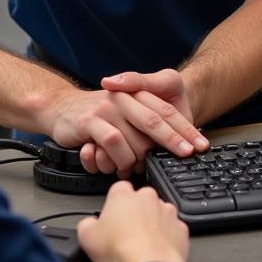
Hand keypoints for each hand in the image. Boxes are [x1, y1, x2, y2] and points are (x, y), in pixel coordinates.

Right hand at [47, 78, 205, 176]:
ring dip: (139, 158)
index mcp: (136, 93)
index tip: (199, 145)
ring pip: (134, 136)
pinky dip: (118, 158)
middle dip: (173, 141)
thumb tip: (176, 138)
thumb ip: (149, 118)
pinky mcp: (89, 121)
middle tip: (185, 155)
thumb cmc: (99, 113)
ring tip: (135, 168)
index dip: (184, 129)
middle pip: (155, 120)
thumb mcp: (128, 108)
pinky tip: (118, 167)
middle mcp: (123, 99)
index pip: (166, 112)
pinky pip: (112, 141)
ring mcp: (106, 109)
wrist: (62, 105)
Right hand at [76, 181, 188, 261]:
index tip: (111, 218)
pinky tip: (155, 250)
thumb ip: (86, 225)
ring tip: (140, 245)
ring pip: (157, 214)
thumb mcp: (87, 237)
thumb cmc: (121, 249)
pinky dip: (166, 238)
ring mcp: (166, 211)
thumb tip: (88, 225)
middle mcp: (147, 197)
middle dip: (134, 214)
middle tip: (124, 234)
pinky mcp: (180, 227)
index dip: (113, 205)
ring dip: (151, 225)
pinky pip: (171, 230)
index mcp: (124, 195)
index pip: (117, 190)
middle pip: (139, 201)